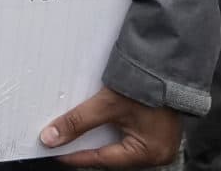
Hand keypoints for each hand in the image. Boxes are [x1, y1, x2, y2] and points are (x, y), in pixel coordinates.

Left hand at [40, 87, 182, 167]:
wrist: (167, 61)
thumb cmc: (147, 83)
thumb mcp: (107, 104)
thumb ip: (78, 122)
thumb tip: (53, 137)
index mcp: (149, 153)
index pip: (103, 159)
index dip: (76, 156)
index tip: (56, 152)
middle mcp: (157, 153)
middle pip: (113, 155)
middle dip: (89, 148)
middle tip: (64, 143)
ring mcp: (159, 141)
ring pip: (120, 146)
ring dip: (101, 139)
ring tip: (79, 134)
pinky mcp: (158, 129)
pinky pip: (129, 136)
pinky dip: (112, 131)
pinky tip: (99, 125)